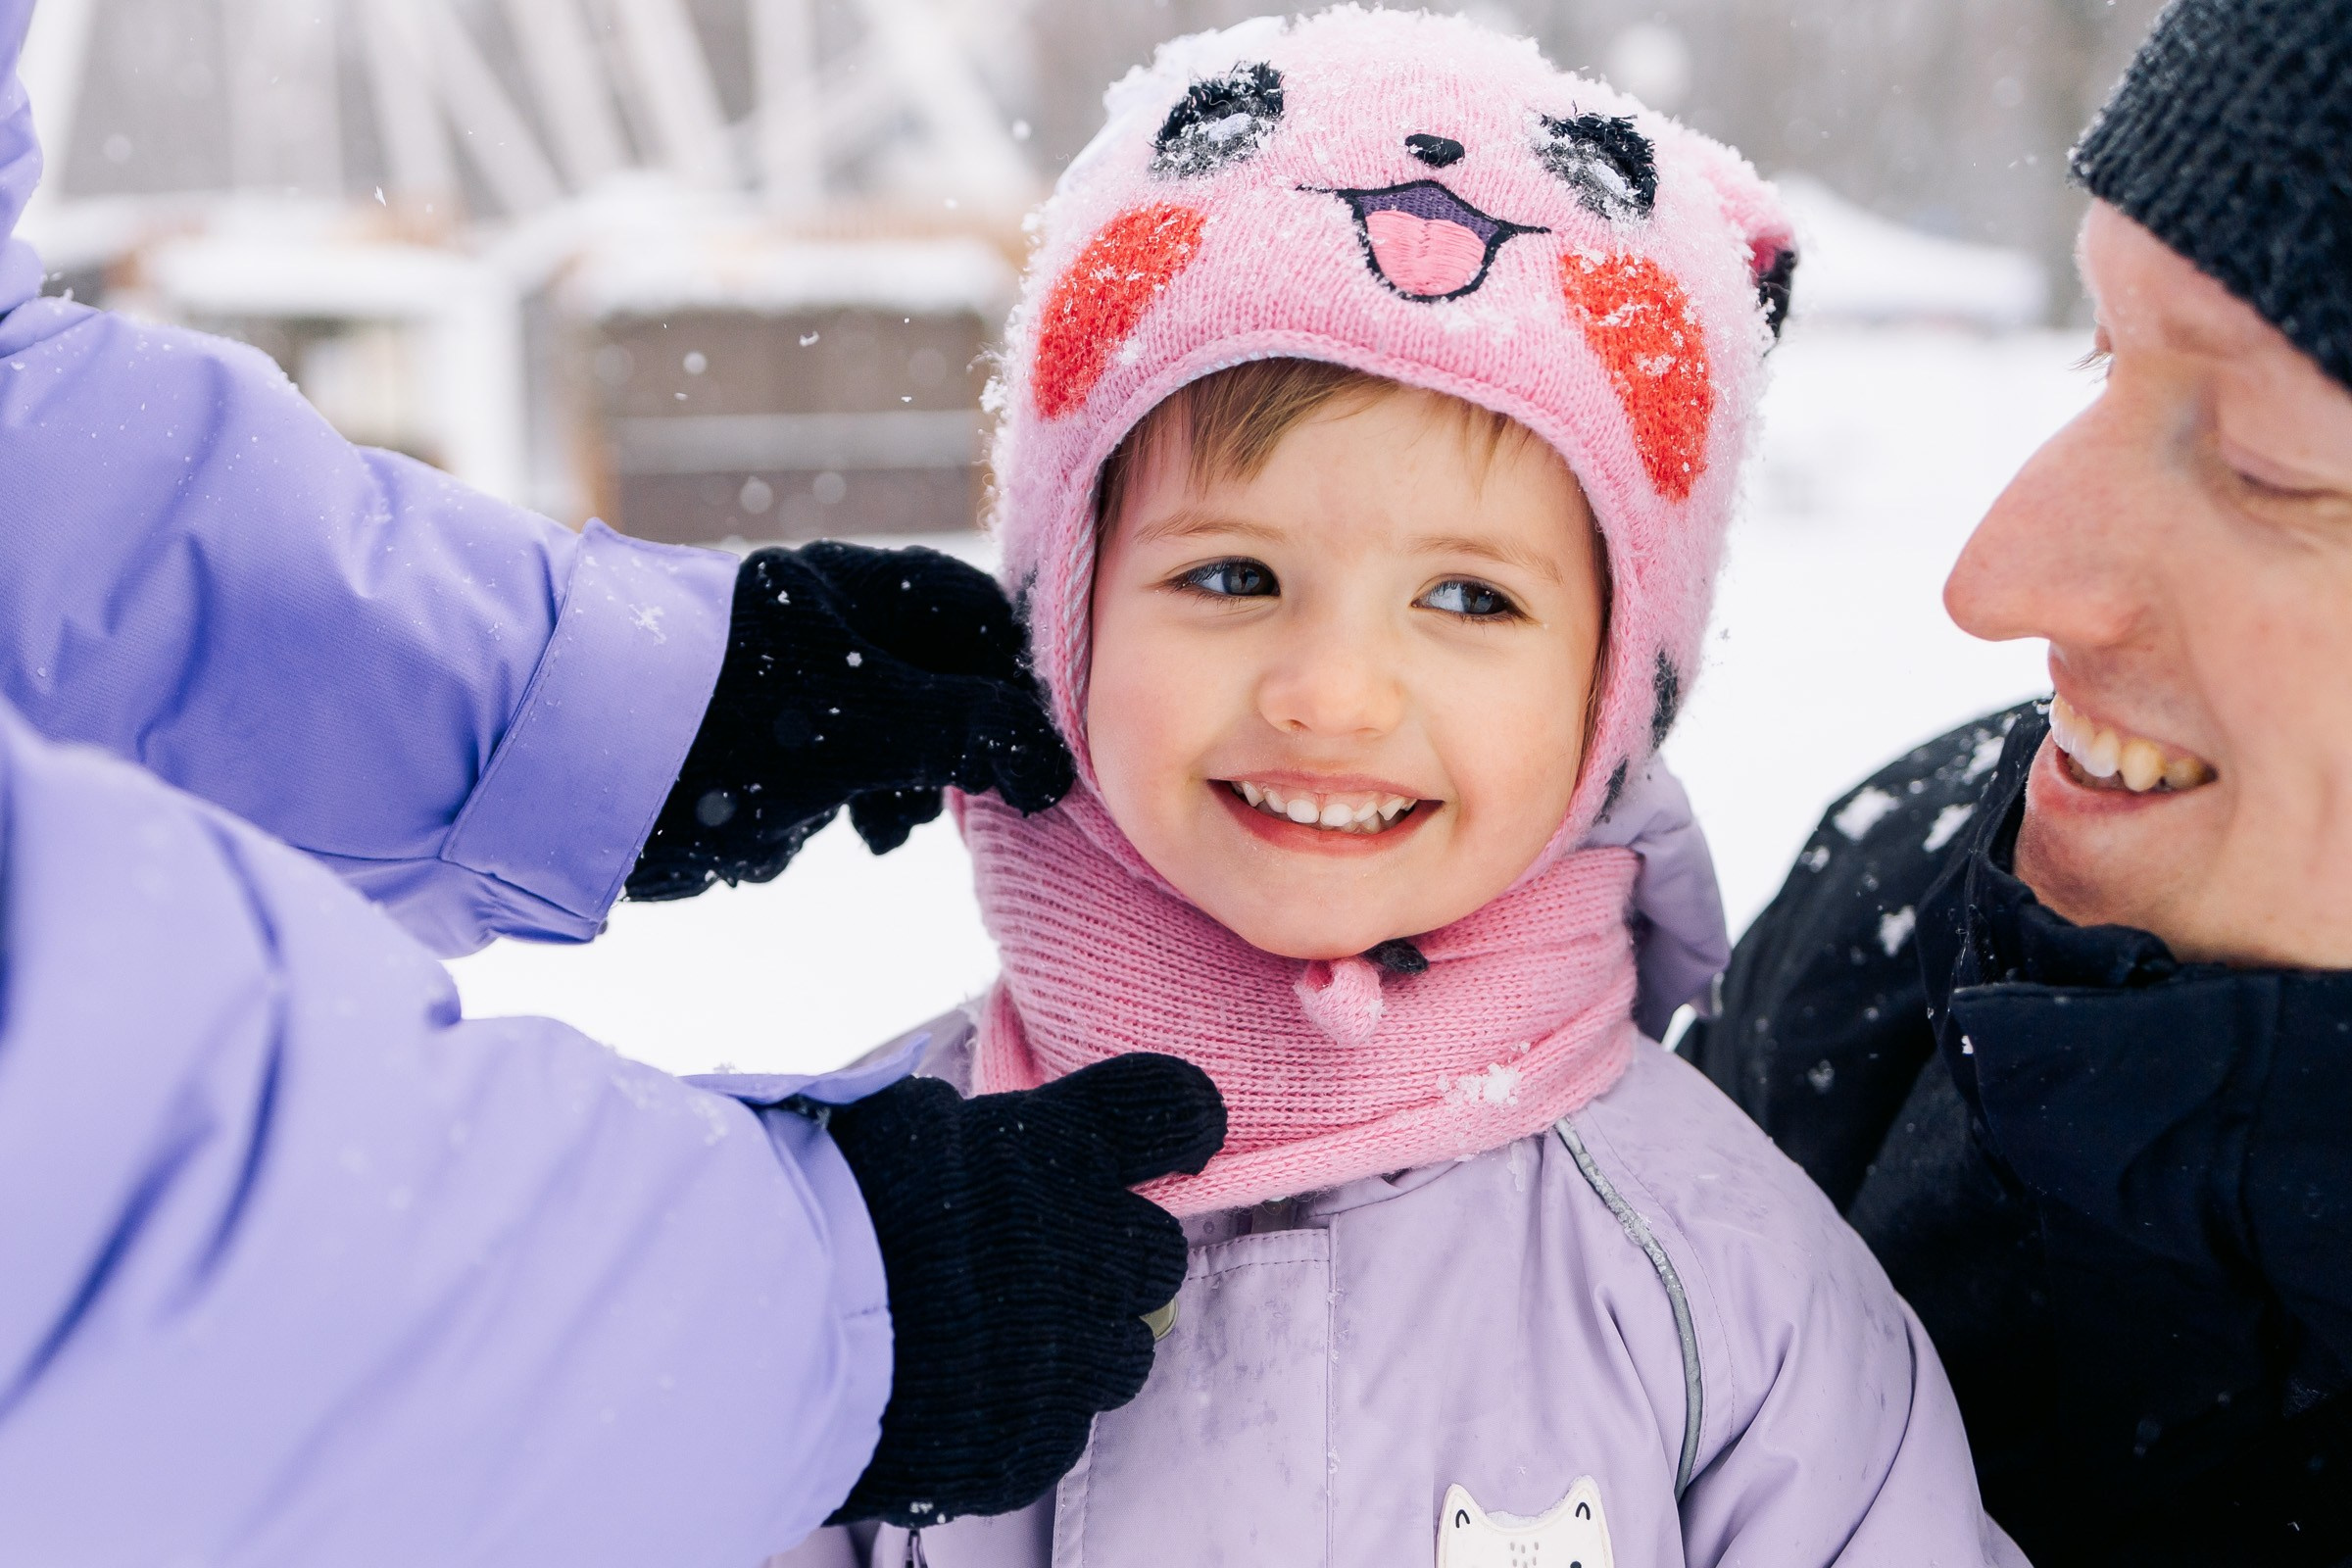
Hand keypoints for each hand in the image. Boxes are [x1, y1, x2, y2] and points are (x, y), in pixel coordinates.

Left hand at [627, 543, 1076, 899]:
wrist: (553, 763)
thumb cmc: (720, 725)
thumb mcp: (864, 726)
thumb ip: (968, 733)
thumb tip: (1051, 762)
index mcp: (851, 586)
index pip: (976, 615)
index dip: (1015, 682)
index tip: (1029, 754)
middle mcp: (817, 619)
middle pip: (930, 680)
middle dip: (944, 752)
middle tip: (946, 806)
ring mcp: (774, 677)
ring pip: (874, 734)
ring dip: (882, 789)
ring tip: (875, 831)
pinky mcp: (732, 737)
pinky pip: (805, 772)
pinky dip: (811, 809)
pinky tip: (787, 837)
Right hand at [821, 1054, 1225, 1526]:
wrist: (753, 1334)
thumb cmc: (809, 1200)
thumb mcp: (895, 1121)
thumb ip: (980, 1131)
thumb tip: (999, 1131)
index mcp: (1057, 1148)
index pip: (1173, 1109)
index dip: (1185, 1120)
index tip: (1182, 1139)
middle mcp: (1084, 1252)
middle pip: (1157, 1251)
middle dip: (1112, 1253)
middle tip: (1046, 1258)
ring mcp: (1064, 1359)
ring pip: (1126, 1351)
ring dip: (1080, 1338)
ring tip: (997, 1335)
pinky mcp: (1031, 1444)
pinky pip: (1060, 1426)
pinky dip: (1023, 1409)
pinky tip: (961, 1392)